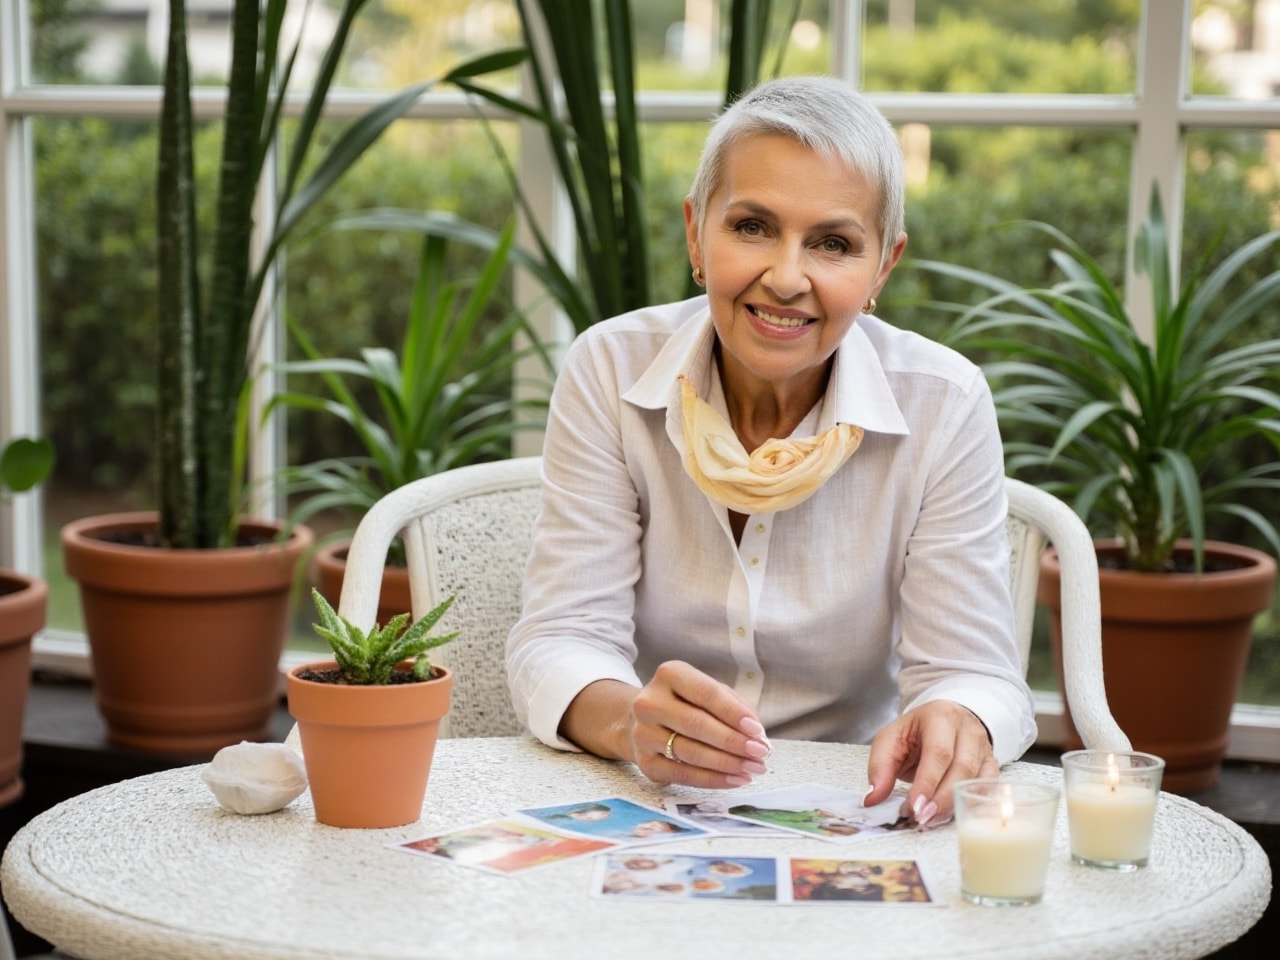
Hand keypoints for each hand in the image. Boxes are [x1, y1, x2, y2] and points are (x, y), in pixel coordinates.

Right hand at [628, 661, 771, 789]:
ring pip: (690, 752)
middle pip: (696, 724)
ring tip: (753, 768)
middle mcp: (650, 703)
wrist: (645, 721)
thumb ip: (734, 706)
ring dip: (727, 763)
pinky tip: (734, 779)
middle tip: (760, 753)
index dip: (733, 712)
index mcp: (669, 675)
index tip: (757, 730)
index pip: (705, 693)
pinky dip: (713, 780)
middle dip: (733, 741)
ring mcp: (643, 734)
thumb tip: (757, 735)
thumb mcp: (709, 692)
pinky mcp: (645, 762)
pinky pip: (683, 775)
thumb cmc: (686, 703)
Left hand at [863, 700, 997, 826]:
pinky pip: (988, 787)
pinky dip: (973, 804)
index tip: (914, 807)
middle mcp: (967, 729)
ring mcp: (983, 746)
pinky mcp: (991, 763)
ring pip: (978, 779)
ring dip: (955, 804)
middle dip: (941, 798)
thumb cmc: (915, 732)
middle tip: (922, 818)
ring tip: (932, 820)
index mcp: (940, 716)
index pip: (939, 752)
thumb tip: (872, 799)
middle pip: (962, 767)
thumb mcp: (890, 739)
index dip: (927, 782)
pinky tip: (953, 815)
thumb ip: (880, 767)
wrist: (942, 720)